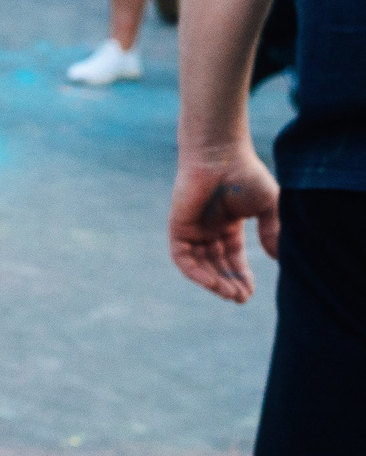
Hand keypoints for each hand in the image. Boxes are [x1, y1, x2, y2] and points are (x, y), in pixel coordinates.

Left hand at [169, 145, 279, 302]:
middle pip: (216, 264)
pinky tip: (213, 284)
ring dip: (215, 282)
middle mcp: (207, 229)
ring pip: (200, 265)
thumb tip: (278, 258)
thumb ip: (272, 231)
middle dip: (229, 283)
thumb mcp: (268, 207)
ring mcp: (192, 229)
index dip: (241, 275)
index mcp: (226, 224)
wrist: (221, 156)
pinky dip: (196, 272)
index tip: (250, 292)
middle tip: (241, 299)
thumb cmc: (245, 174)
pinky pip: (183, 258)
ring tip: (231, 295)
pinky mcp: (178, 228)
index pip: (232, 257)